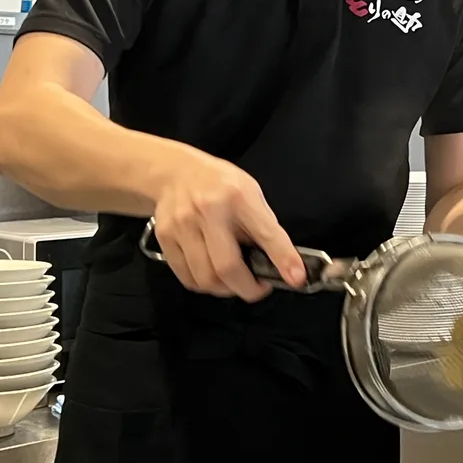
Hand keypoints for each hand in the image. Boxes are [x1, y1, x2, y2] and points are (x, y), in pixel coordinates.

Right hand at [150, 150, 304, 300]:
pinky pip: (188, 278)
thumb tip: (280, 263)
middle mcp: (209, 211)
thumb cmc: (220, 185)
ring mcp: (183, 226)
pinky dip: (205, 285)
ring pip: (206, 279)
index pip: (266, 233)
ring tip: (234, 280)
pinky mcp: (165, 239)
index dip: (283, 259)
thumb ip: (263, 226)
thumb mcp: (251, 193)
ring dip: (226, 290)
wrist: (176, 173)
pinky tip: (213, 275)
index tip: (296, 278)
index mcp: (239, 197)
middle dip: (248, 289)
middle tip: (258, 288)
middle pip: (227, 268)